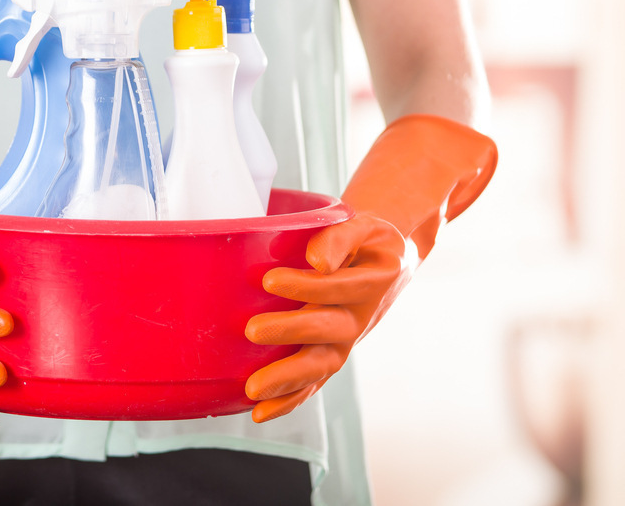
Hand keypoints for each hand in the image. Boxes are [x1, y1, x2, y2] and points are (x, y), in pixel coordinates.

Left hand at [244, 114, 497, 422]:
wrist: (384, 261)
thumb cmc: (366, 239)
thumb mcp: (363, 225)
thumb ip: (340, 237)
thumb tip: (316, 259)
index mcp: (373, 279)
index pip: (338, 285)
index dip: (307, 285)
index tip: (269, 280)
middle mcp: (360, 315)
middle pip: (328, 330)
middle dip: (290, 332)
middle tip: (252, 330)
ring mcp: (346, 340)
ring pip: (320, 365)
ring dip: (287, 379)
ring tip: (252, 388)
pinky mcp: (331, 355)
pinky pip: (313, 383)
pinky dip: (289, 400)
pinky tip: (259, 412)